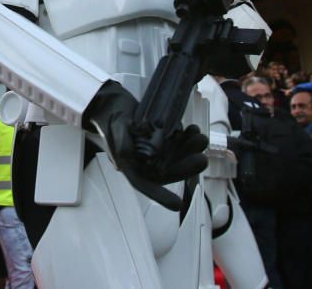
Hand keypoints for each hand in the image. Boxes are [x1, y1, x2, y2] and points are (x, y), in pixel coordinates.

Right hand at [86, 81, 207, 210]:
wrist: (113, 107)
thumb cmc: (110, 120)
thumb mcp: (113, 130)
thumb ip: (120, 142)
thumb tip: (127, 154)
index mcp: (131, 167)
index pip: (145, 185)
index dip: (160, 195)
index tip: (177, 204)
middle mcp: (146, 164)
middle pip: (167, 170)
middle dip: (185, 166)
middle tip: (201, 159)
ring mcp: (156, 152)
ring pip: (176, 157)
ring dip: (190, 150)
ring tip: (201, 139)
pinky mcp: (163, 141)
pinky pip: (177, 143)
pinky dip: (186, 138)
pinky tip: (193, 130)